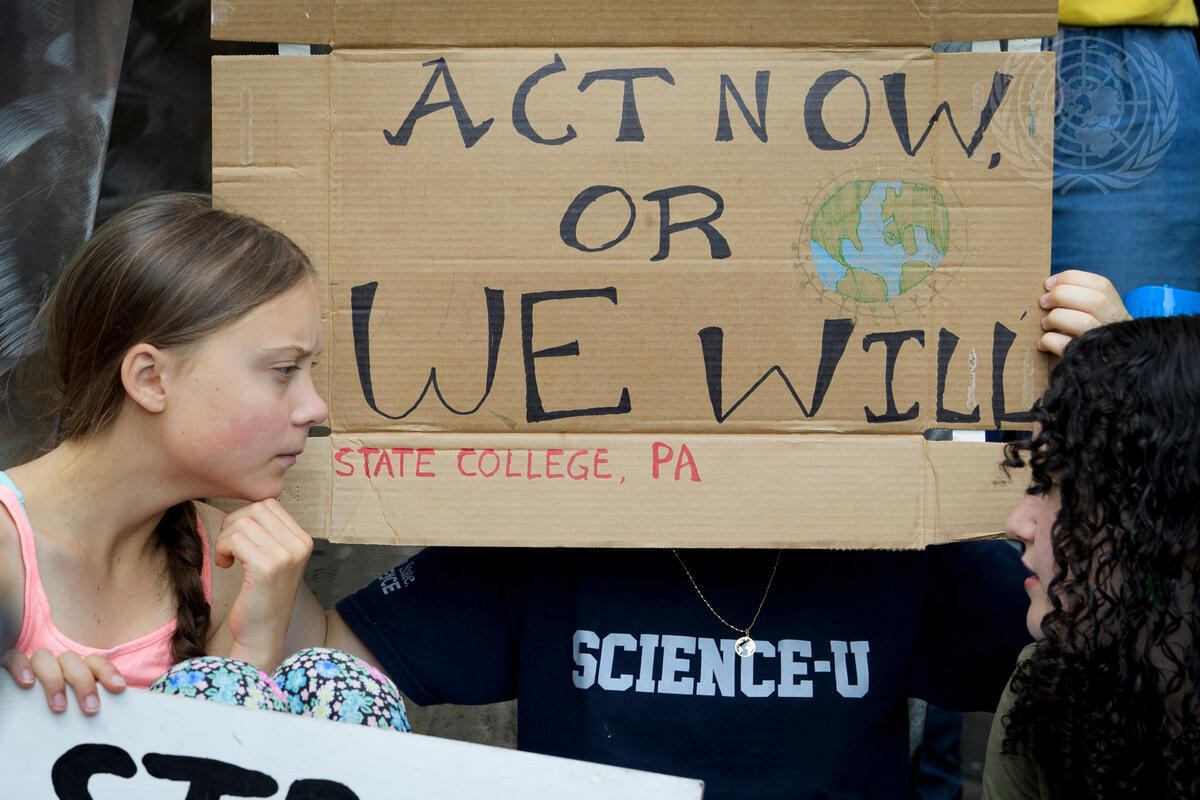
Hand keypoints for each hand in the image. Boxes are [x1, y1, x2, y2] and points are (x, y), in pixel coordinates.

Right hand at [3, 648, 125, 713]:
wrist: (17, 719)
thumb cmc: (54, 718)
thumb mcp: (74, 713)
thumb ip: (88, 710)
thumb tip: (117, 722)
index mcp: (74, 671)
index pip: (94, 662)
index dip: (108, 671)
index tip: (119, 688)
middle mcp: (55, 664)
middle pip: (72, 661)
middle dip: (83, 683)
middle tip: (90, 710)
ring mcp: (33, 665)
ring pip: (44, 657)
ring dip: (54, 681)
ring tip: (59, 707)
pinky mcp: (10, 665)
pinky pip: (14, 658)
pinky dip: (21, 667)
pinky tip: (26, 684)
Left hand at [215, 499, 312, 670]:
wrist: (262, 634)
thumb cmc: (261, 597)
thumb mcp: (274, 559)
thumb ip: (267, 533)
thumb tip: (244, 507)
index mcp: (303, 540)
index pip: (268, 504)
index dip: (245, 517)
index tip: (239, 541)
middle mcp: (300, 545)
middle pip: (255, 509)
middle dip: (233, 525)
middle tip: (229, 549)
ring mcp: (286, 556)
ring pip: (242, 523)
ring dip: (225, 539)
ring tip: (227, 559)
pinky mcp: (267, 568)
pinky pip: (234, 540)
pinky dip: (222, 549)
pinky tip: (225, 565)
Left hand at [1038, 270, 1130, 356]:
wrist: (1114, 371)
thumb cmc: (1096, 337)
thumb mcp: (1100, 315)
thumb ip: (1082, 300)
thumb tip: (1050, 287)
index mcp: (1117, 309)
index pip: (1101, 285)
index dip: (1070, 279)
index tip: (1049, 283)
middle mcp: (1114, 324)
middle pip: (1094, 300)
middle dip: (1061, 295)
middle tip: (1044, 302)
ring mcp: (1102, 343)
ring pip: (1081, 322)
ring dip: (1055, 318)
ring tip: (1045, 323)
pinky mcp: (1086, 360)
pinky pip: (1064, 345)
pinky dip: (1048, 340)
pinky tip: (1044, 343)